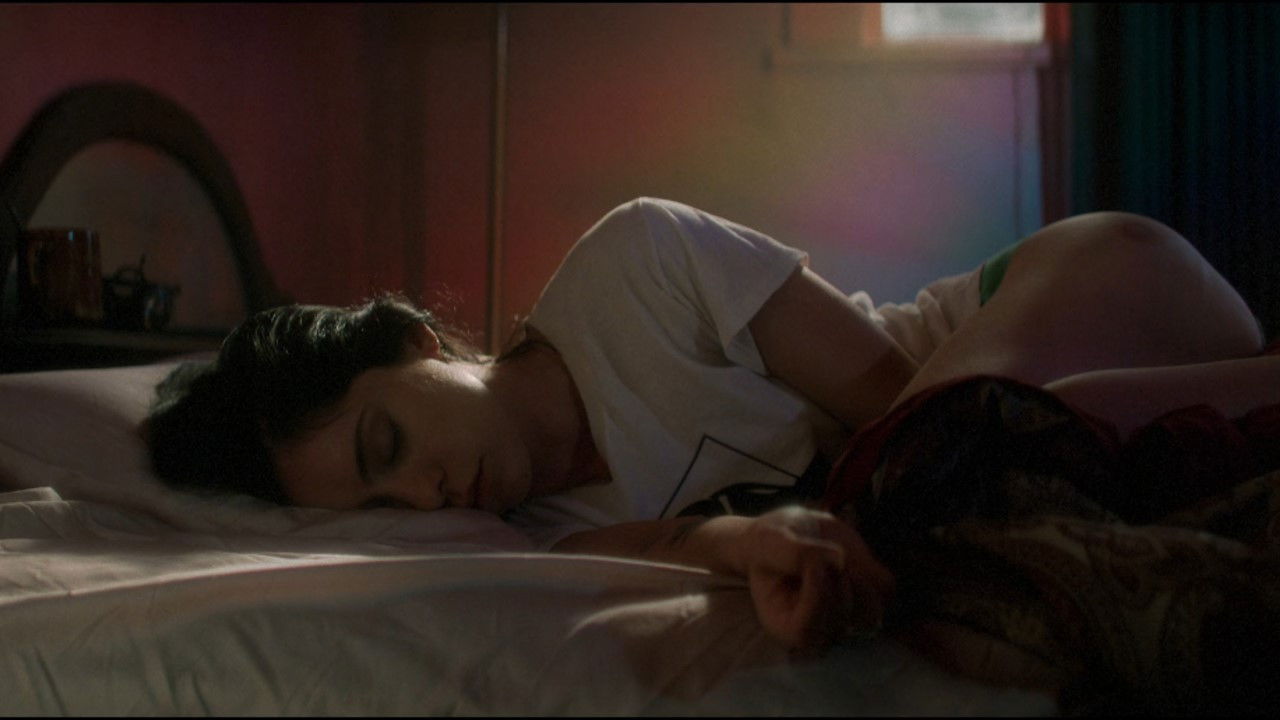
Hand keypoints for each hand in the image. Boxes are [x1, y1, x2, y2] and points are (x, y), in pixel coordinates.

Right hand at [739, 506, 893, 654]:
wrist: (786, 536)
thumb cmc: (769, 544)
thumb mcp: (769, 541)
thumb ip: (794, 552)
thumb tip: (839, 560)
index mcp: (782, 625)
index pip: (806, 629)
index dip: (816, 594)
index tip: (811, 559)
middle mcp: (817, 632)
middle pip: (842, 620)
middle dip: (837, 580)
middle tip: (819, 550)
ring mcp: (846, 619)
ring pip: (871, 611)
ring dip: (859, 577)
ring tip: (836, 555)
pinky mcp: (867, 599)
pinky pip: (886, 590)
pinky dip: (872, 568)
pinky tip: (850, 557)